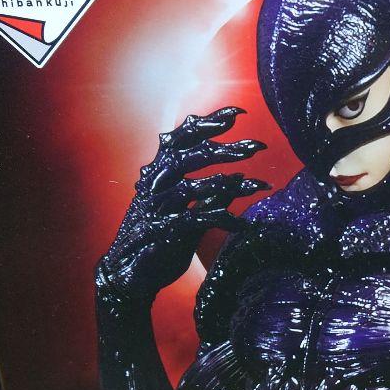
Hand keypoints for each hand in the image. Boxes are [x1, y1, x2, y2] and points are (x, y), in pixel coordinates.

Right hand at [96, 107, 267, 301]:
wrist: (132, 275)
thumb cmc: (161, 243)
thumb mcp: (191, 215)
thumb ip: (210, 196)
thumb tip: (238, 178)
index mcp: (159, 175)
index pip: (181, 139)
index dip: (207, 124)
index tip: (237, 113)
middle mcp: (154, 185)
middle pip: (187, 155)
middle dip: (224, 148)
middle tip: (256, 146)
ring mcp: (156, 207)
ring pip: (191, 185)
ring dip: (227, 183)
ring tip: (257, 185)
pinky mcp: (160, 231)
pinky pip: (194, 219)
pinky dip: (222, 219)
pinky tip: (244, 225)